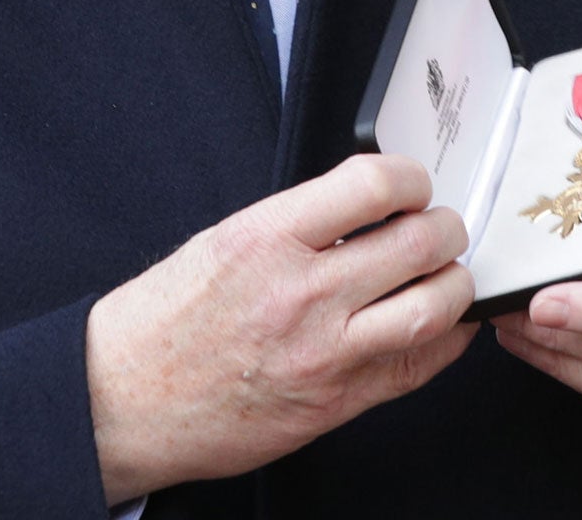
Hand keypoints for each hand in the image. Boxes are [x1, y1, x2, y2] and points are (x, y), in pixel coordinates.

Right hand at [86, 153, 476, 503]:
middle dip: (446, 227)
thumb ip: (299, 223)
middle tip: (442, 225)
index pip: (373, 185)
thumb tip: (365, 205)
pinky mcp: (337, 403)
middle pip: (418, 243)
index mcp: (268, 238)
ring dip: (456, 283)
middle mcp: (302, 294)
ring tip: (447, 272)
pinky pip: (419, 368)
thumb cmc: (167, 321)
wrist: (125, 400)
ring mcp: (324, 354)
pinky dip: (446, 339)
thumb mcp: (224, 241)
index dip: (410, 177)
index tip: (412, 184)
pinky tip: (442, 324)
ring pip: (433, 308)